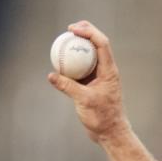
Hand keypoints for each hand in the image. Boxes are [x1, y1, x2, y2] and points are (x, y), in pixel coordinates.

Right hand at [47, 20, 129, 143]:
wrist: (110, 133)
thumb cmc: (102, 118)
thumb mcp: (84, 101)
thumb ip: (68, 87)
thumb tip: (51, 75)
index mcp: (109, 71)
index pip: (101, 44)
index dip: (89, 32)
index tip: (73, 29)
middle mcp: (106, 71)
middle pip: (97, 45)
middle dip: (86, 32)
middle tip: (69, 28)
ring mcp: (99, 77)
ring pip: (89, 56)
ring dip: (79, 46)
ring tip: (64, 40)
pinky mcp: (92, 85)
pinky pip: (81, 69)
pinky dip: (72, 63)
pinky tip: (59, 62)